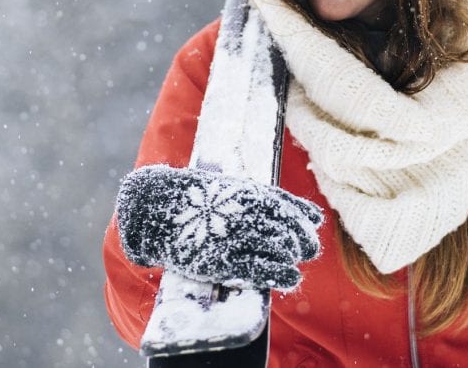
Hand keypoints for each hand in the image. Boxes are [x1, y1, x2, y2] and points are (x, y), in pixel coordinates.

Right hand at [115, 164, 323, 289]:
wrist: (153, 208)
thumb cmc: (195, 198)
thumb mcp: (231, 189)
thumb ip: (268, 199)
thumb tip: (314, 216)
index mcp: (247, 193)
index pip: (288, 208)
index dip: (303, 222)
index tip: (311, 230)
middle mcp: (244, 213)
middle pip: (288, 230)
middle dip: (302, 242)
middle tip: (307, 250)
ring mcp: (233, 236)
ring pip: (278, 249)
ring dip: (292, 257)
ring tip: (294, 262)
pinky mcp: (221, 260)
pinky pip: (260, 269)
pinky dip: (281, 274)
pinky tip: (290, 278)